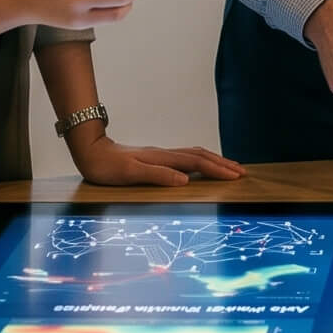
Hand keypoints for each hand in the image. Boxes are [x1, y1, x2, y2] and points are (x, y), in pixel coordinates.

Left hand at [66, 125, 244, 186]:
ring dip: (214, 160)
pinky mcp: (156, 157)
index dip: (217, 169)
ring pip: (194, 154)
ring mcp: (161, 155)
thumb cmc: (107, 167)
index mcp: (163, 158)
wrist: (91, 152)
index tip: (235, 176)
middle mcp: (165, 154)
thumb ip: (158, 176)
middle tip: (242, 172)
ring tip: (229, 167)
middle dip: (222, 164)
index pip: (197, 163)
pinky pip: (186, 157)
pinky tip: (201, 165)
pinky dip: (201, 160)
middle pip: (201, 156)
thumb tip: (185, 180)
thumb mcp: (130, 174)